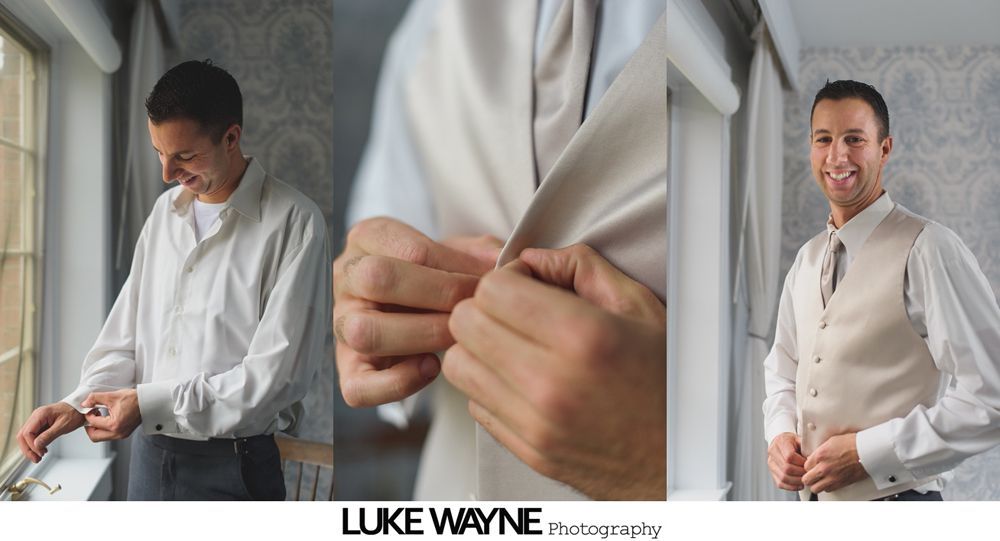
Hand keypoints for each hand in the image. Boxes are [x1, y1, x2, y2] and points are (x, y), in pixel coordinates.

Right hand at [16, 402, 85, 462]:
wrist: (80, 408)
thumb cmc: (74, 413)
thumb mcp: (63, 425)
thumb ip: (49, 435)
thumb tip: (37, 445)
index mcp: (40, 414)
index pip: (28, 432)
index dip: (32, 445)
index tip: (40, 453)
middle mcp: (36, 416)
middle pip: (23, 435)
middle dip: (28, 449)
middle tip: (36, 459)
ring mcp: (37, 421)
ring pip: (26, 437)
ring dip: (30, 448)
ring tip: (38, 458)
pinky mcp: (40, 425)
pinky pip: (33, 436)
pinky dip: (35, 445)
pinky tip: (42, 450)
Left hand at [81, 389, 141, 440]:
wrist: (147, 402)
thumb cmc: (133, 399)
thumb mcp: (112, 396)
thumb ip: (95, 398)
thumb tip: (85, 403)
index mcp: (114, 424)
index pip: (92, 423)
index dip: (88, 414)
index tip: (90, 407)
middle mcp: (118, 433)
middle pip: (94, 436)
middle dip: (89, 426)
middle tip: (91, 415)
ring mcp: (121, 435)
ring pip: (101, 437)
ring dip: (96, 428)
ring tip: (99, 416)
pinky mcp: (124, 434)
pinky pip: (108, 435)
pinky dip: (104, 429)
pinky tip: (106, 418)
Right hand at [333, 217, 500, 406]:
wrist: (408, 302)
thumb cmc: (432, 274)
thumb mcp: (453, 252)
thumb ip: (475, 253)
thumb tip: (502, 262)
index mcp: (369, 238)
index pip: (411, 249)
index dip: (458, 267)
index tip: (490, 281)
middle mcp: (346, 278)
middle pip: (377, 279)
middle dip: (440, 295)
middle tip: (475, 308)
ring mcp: (341, 324)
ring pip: (364, 332)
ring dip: (422, 335)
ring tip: (457, 337)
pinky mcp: (347, 370)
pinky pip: (358, 387)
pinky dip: (398, 383)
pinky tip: (431, 367)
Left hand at [443, 244, 666, 499]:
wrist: (687, 458)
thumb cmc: (669, 381)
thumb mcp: (642, 308)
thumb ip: (583, 267)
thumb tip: (532, 259)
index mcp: (583, 337)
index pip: (493, 289)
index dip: (508, 279)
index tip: (528, 287)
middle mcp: (552, 384)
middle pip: (465, 323)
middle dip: (486, 308)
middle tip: (517, 313)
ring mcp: (536, 423)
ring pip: (459, 365)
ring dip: (479, 348)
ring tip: (515, 347)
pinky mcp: (528, 451)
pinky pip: (475, 404)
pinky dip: (490, 387)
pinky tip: (524, 382)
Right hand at [767, 432, 805, 490]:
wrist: (782, 442)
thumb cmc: (793, 441)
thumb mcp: (800, 439)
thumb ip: (806, 446)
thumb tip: (815, 458)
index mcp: (781, 442)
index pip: (789, 456)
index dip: (801, 463)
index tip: (809, 464)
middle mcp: (773, 452)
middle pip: (786, 468)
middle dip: (800, 473)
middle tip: (809, 474)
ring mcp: (771, 463)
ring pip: (783, 477)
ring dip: (797, 481)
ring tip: (805, 480)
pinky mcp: (772, 472)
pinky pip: (780, 483)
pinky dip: (791, 487)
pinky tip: (799, 485)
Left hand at [802, 432, 867, 492]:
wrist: (868, 451)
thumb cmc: (853, 444)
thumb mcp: (831, 441)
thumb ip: (820, 451)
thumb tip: (814, 456)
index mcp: (820, 455)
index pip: (804, 466)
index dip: (808, 466)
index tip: (811, 466)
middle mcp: (824, 468)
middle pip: (807, 479)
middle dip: (808, 477)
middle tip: (812, 474)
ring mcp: (833, 477)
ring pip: (815, 488)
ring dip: (816, 484)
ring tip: (819, 480)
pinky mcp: (841, 483)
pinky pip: (828, 490)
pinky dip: (827, 487)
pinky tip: (829, 481)